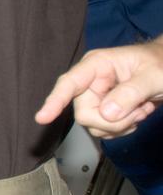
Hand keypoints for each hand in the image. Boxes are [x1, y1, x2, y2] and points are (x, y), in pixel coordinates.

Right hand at [35, 41, 162, 138]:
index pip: (70, 84)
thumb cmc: (162, 64)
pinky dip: (123, 128)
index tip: (42, 118)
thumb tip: (107, 113)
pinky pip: (103, 130)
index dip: (55, 101)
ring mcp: (96, 97)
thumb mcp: (154, 76)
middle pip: (84, 113)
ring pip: (94, 125)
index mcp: (97, 65)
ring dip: (121, 125)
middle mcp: (90, 82)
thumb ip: (130, 93)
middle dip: (113, 120)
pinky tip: (137, 114)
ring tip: (142, 110)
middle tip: (139, 112)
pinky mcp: (103, 111)